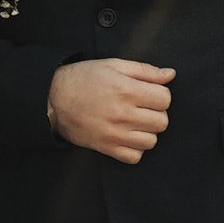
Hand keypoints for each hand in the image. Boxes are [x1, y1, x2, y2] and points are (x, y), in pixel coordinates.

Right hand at [48, 59, 173, 162]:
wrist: (53, 98)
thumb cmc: (83, 79)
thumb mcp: (113, 65)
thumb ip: (144, 70)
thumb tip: (170, 75)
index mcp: (126, 90)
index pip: (165, 99)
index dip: (160, 94)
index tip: (150, 93)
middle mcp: (122, 114)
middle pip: (162, 122)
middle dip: (156, 113)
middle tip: (142, 107)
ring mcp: (115, 134)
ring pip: (151, 141)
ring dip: (147, 131)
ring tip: (134, 121)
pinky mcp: (106, 148)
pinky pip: (135, 157)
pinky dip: (135, 149)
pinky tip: (127, 135)